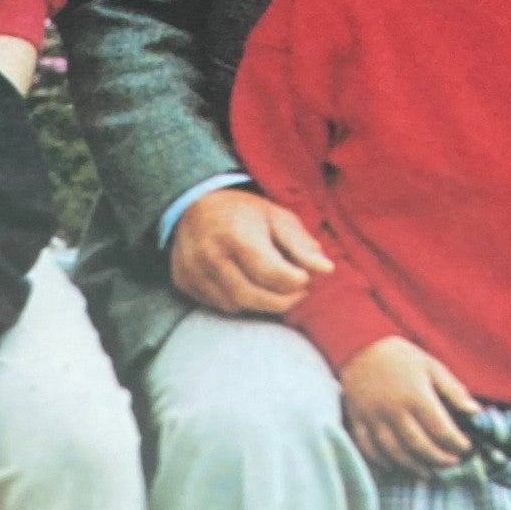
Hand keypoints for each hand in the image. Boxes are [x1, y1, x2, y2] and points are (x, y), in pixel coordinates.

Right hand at [170, 188, 332, 315]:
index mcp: (237, 235)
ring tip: (274, 290)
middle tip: (298, 294)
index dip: (297, 282)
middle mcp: (211, 256)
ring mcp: (193, 271)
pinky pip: (218, 305)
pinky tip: (249, 287)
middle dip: (283, 301)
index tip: (305, 278)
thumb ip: (301, 245)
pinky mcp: (184, 282)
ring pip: (236, 306)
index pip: (273, 274)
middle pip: (254, 297)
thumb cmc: (242, 211)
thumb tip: (326, 269)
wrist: (193, 203)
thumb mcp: (276, 217)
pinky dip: (239, 302)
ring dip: (261, 303)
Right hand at [339, 336, 478, 473]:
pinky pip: (370, 449)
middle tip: (452, 463)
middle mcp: (394, 410)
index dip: (457, 444)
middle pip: (419, 446)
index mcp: (416, 396)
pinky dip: (383, 462)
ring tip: (428, 471)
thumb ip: (454, 392)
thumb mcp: (432, 367)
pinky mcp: (358, 421)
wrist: (360, 346)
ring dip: (414, 466)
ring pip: (395, 452)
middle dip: (439, 459)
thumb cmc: (401, 357)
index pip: (441, 430)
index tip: (466, 448)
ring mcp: (374, 418)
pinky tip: (396, 466)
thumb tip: (476, 413)